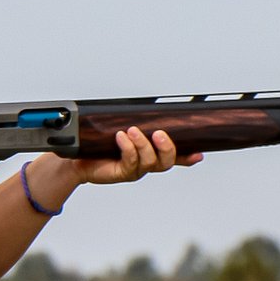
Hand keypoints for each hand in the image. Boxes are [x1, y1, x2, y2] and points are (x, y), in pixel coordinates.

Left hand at [70, 127, 202, 185]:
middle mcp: (146, 164)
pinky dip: (128, 147)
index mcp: (153, 154)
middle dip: (166, 147)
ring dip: (143, 144)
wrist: (81, 159)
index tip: (198, 154)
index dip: (187, 157)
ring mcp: (135, 170)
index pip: (175, 157)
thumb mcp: (125, 132)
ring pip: (149, 161)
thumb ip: (140, 124)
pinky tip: (121, 136)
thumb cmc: (104, 145)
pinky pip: (130, 161)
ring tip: (132, 130)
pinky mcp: (121, 173)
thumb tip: (151, 108)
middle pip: (166, 162)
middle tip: (159, 133)